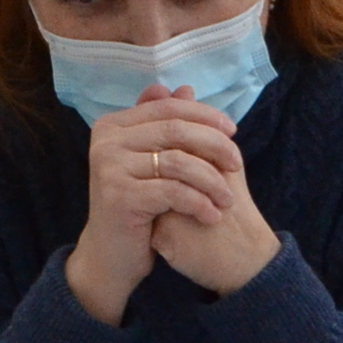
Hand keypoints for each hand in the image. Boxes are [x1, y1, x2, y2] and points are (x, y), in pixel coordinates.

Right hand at [63, 89, 260, 320]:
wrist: (111, 254)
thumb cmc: (137, 206)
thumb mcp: (152, 162)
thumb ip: (165, 126)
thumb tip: (187, 88)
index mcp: (113, 125)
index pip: (167, 108)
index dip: (205, 116)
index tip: (233, 133)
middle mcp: (106, 140)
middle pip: (175, 130)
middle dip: (213, 145)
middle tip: (236, 165)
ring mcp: (109, 167)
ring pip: (178, 162)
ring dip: (211, 180)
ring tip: (228, 199)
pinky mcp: (119, 196)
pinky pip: (172, 192)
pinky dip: (198, 203)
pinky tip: (212, 215)